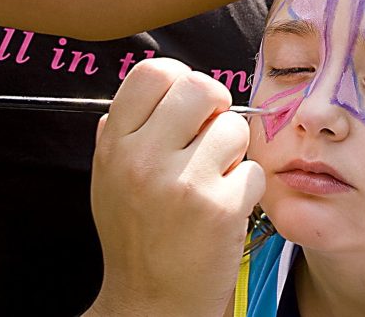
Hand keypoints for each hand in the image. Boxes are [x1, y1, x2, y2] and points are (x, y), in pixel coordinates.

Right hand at [86, 59, 264, 315]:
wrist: (151, 303)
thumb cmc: (136, 237)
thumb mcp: (109, 179)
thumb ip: (123, 132)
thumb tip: (146, 89)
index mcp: (116, 144)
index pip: (153, 71)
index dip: (180, 79)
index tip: (187, 105)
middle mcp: (144, 158)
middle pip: (201, 86)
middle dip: (216, 106)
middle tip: (211, 134)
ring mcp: (184, 183)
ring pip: (235, 127)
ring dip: (235, 151)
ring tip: (215, 177)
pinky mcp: (221, 209)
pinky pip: (255, 169)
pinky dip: (248, 187)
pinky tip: (226, 207)